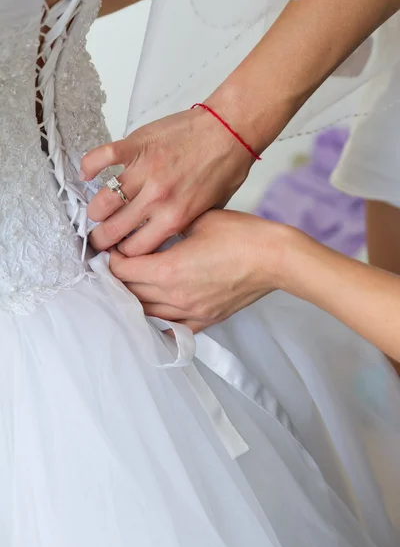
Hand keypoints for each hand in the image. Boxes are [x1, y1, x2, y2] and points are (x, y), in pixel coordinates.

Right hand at [82, 107, 254, 256]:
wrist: (231, 130)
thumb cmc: (225, 167)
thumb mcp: (211, 211)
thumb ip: (185, 226)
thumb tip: (165, 239)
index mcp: (175, 218)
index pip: (135, 249)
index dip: (123, 253)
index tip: (118, 250)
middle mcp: (156, 198)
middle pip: (113, 230)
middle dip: (100, 240)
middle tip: (97, 238)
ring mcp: (144, 171)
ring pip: (103, 201)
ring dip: (95, 210)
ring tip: (96, 211)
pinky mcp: (137, 145)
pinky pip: (102, 157)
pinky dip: (90, 166)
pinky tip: (87, 173)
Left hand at [109, 210, 288, 331]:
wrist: (275, 259)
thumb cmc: (243, 237)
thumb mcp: (198, 220)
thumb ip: (170, 228)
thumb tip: (154, 228)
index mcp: (168, 269)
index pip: (122, 269)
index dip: (112, 258)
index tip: (112, 249)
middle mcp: (175, 296)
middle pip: (129, 292)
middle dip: (118, 277)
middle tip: (117, 264)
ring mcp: (190, 312)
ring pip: (146, 312)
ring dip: (135, 298)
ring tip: (132, 284)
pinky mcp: (206, 320)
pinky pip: (172, 326)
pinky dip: (159, 317)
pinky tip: (156, 307)